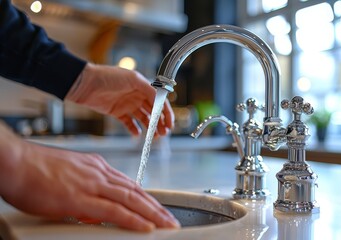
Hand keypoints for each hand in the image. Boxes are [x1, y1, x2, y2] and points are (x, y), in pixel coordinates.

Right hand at [0, 123, 179, 231]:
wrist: (16, 163)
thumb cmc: (36, 169)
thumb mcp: (69, 174)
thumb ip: (86, 188)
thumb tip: (94, 208)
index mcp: (96, 167)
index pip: (129, 184)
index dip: (146, 197)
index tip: (156, 207)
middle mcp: (99, 173)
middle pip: (135, 191)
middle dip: (156, 207)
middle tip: (170, 218)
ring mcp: (92, 184)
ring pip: (131, 199)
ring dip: (152, 213)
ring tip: (167, 224)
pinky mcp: (80, 198)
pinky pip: (114, 210)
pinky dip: (133, 218)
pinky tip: (145, 226)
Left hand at [65, 63, 173, 135]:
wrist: (85, 84)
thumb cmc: (108, 77)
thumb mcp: (133, 79)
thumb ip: (149, 89)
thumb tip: (161, 100)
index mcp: (142, 86)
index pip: (159, 101)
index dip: (166, 113)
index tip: (170, 124)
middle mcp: (137, 95)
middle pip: (153, 111)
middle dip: (160, 122)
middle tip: (164, 133)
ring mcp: (127, 104)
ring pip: (143, 118)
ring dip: (150, 127)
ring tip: (154, 136)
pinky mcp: (117, 112)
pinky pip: (129, 122)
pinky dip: (134, 129)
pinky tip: (137, 134)